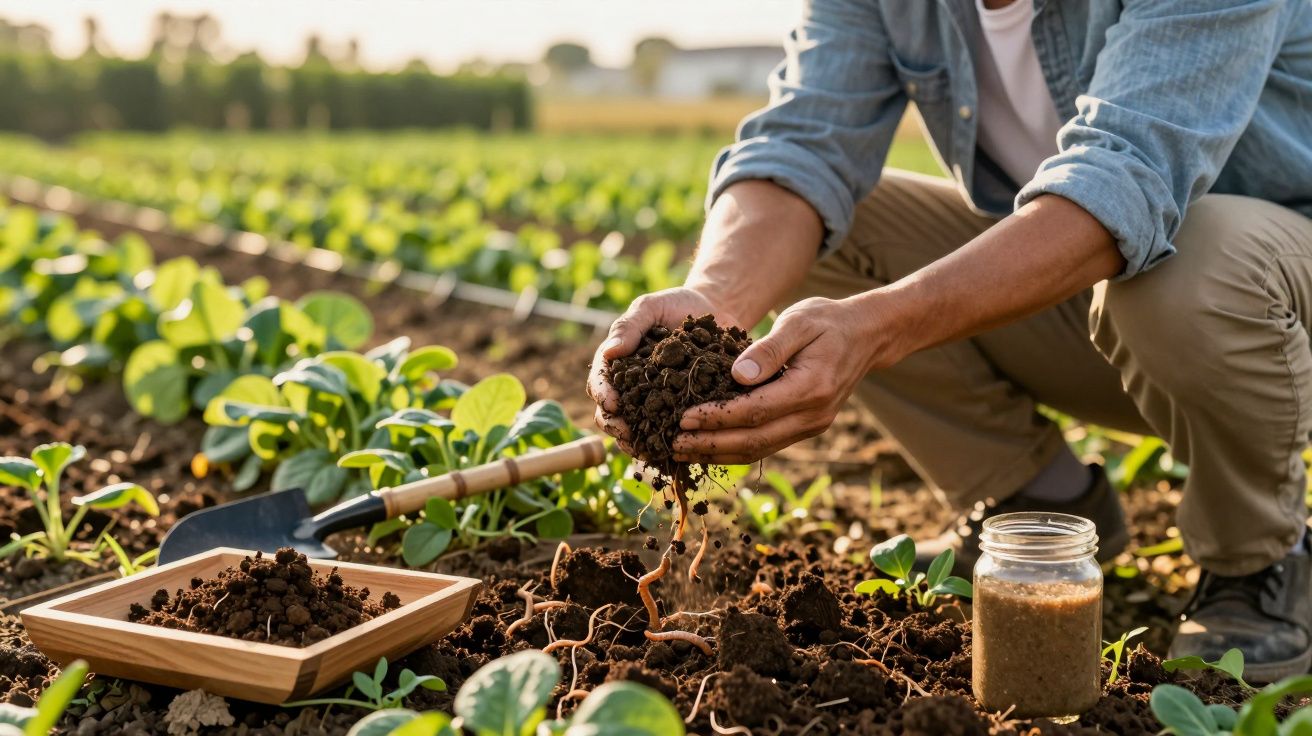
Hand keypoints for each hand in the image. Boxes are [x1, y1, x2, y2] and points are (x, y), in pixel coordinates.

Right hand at [586, 287, 740, 452]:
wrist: (715, 312)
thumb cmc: (677, 306)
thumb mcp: (651, 307)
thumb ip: (628, 326)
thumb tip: (609, 353)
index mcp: (617, 363)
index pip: (600, 383)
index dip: (603, 395)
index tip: (613, 403)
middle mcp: (630, 388)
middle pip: (611, 414)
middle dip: (615, 427)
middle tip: (627, 434)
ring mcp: (652, 403)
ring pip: (636, 431)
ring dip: (637, 444)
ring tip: (647, 451)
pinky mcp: (677, 412)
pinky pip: (666, 434)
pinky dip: (666, 447)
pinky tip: (674, 454)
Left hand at [672, 295, 900, 464]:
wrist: (866, 335)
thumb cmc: (827, 320)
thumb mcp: (799, 321)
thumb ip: (770, 349)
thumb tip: (738, 375)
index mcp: (811, 388)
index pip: (755, 411)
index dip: (716, 418)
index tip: (683, 417)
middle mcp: (813, 415)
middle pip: (754, 440)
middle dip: (710, 444)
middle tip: (673, 442)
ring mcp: (812, 425)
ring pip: (759, 449)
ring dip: (719, 453)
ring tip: (683, 451)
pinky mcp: (806, 427)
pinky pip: (766, 444)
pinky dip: (735, 449)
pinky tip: (708, 447)